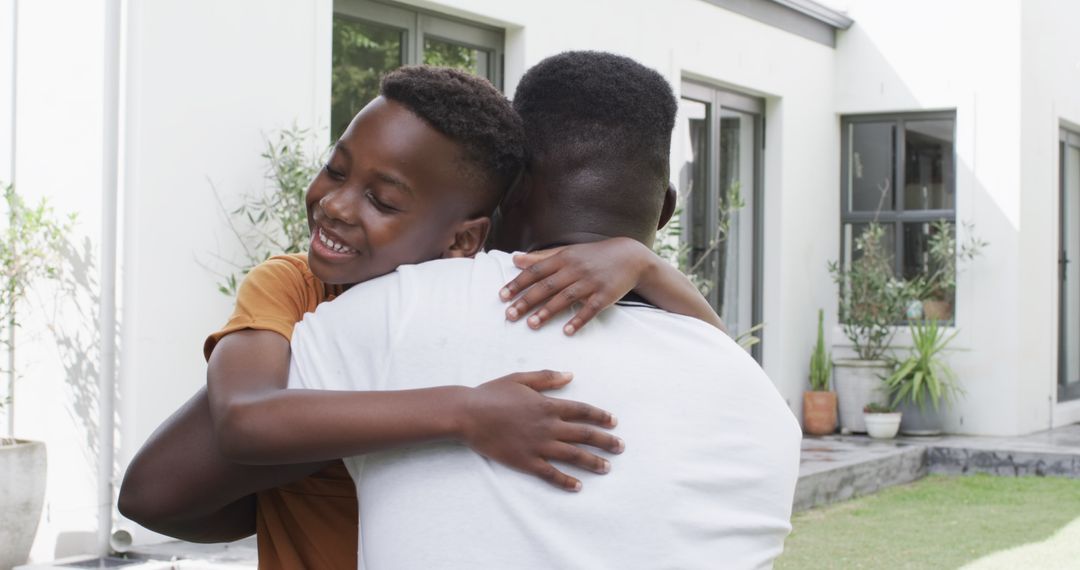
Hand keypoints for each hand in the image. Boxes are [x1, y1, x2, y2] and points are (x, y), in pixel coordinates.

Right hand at [459, 370, 622, 491]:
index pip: (582, 411)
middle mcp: (547, 426)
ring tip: (607, 467)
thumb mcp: (520, 378)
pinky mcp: (525, 461)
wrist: (468, 414)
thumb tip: (570, 375)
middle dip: (605, 441)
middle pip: (584, 435)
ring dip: (592, 462)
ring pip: (572, 456)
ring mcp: (537, 445)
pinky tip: (578, 486)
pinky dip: (566, 480)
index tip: (614, 422)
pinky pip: (550, 473)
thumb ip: (547, 378)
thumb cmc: (492, 393)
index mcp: (547, 405)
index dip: (600, 416)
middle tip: (621, 447)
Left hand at [499, 238, 654, 334]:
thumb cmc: (593, 255)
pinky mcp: (605, 295)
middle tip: (510, 315)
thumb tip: (515, 260)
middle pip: (547, 286)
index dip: (518, 283)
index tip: (502, 296)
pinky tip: (567, 331)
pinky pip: (590, 309)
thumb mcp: (567, 252)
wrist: (630, 257)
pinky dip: (578, 320)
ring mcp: (591, 282)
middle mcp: (575, 269)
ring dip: (547, 312)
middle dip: (526, 300)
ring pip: (565, 298)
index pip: (536, 271)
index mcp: (564, 258)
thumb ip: (541, 258)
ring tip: (531, 324)